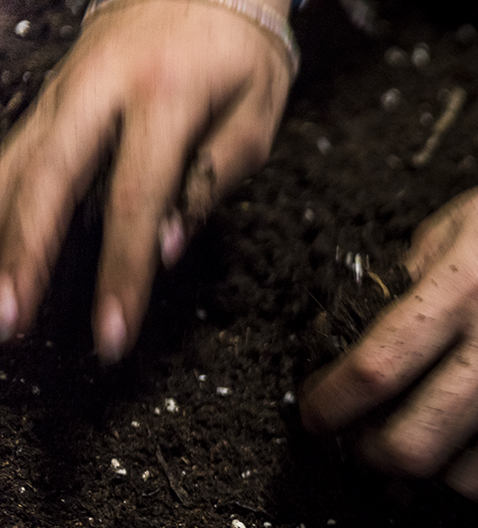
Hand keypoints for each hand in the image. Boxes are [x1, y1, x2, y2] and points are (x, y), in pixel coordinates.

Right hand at [0, 0, 293, 360]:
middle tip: (10, 322)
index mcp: (164, 96)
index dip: (122, 272)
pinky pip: (12, 153)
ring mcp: (65, 89)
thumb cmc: (240, 51)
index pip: (135, 200)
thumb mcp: (257, 112)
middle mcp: (100, 90)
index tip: (111, 332)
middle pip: (50, 181)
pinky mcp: (50, 96)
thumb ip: (214, 178)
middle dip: (24, 257)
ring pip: (13, 165)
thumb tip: (168, 247)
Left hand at [298, 160, 477, 501]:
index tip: (317, 414)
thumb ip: (407, 287)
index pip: (375, 371)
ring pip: (467, 475)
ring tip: (418, 452)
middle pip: (415, 443)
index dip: (329, 407)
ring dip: (428, 476)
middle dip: (372, 457)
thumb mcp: (456, 226)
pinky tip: (470, 446)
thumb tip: (354, 347)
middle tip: (364, 445)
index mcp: (464, 286)